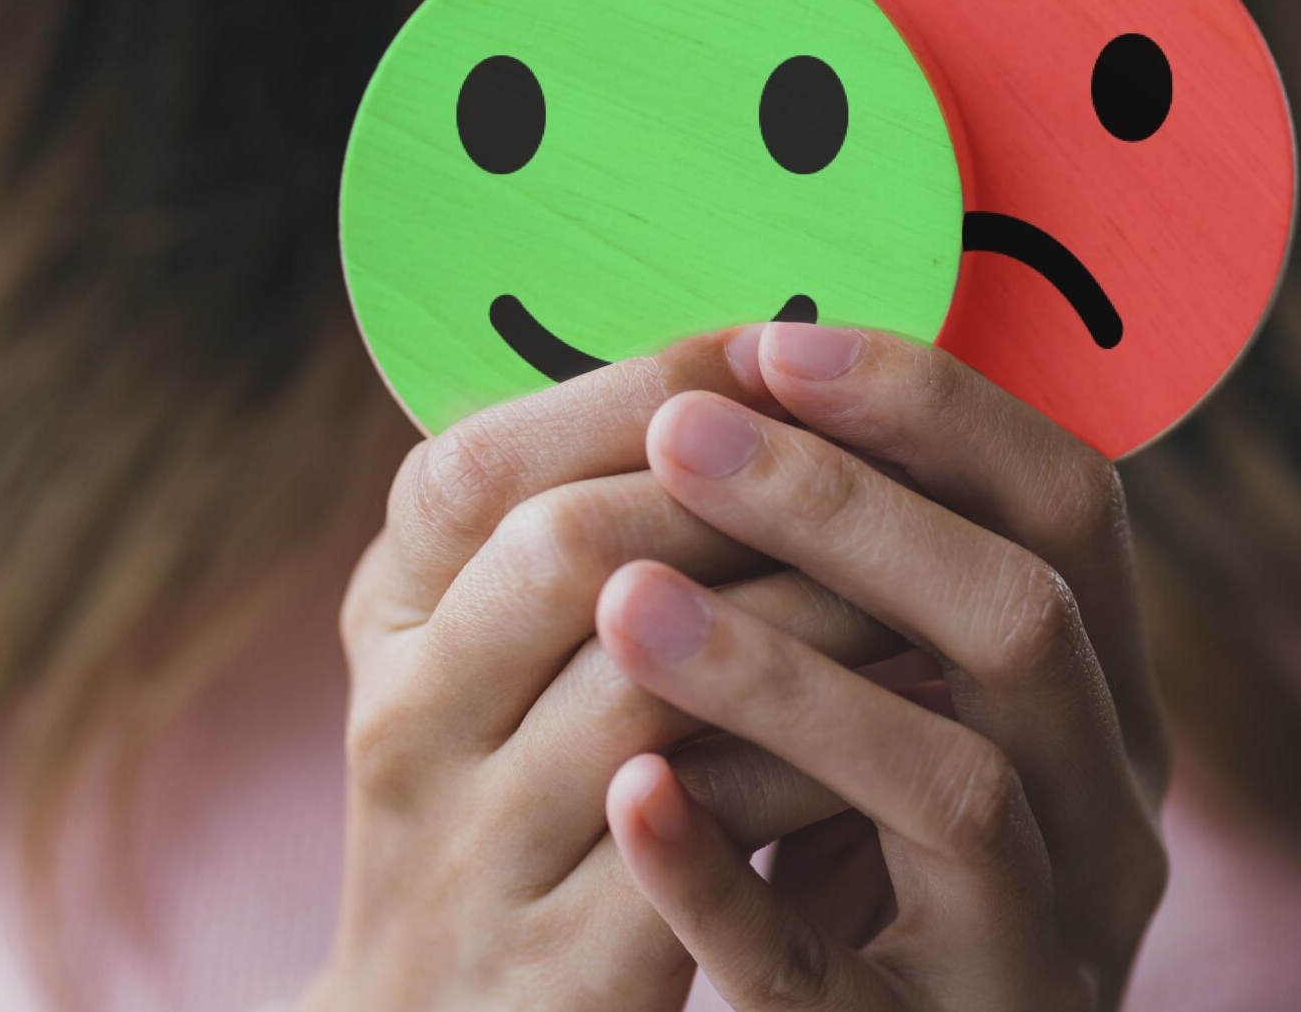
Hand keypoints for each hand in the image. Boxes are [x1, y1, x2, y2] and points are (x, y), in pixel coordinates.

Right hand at [303, 335, 906, 1011]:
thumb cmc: (509, 805)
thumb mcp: (492, 658)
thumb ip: (577, 532)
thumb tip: (744, 371)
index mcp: (385, 622)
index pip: (474, 465)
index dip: (630, 392)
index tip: (770, 351)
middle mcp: (405, 728)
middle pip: (563, 548)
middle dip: (741, 488)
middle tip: (876, 456)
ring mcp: (473, 857)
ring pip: (645, 685)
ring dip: (804, 614)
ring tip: (916, 574)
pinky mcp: (561, 971)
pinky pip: (701, 832)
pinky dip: (809, 757)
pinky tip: (900, 713)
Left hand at [599, 324, 1168, 1010]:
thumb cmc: (878, 868)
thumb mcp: (917, 717)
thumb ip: (877, 590)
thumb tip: (744, 375)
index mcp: (1106, 704)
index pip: (1072, 507)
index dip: (937, 410)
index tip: (776, 343)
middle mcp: (1111, 818)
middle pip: (1024, 622)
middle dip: (847, 509)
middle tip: (678, 432)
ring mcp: (1045, 949)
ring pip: (955, 788)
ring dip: (785, 676)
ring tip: (625, 600)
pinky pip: (828, 977)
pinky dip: (727, 879)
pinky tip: (630, 797)